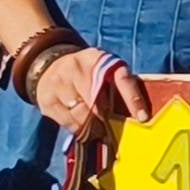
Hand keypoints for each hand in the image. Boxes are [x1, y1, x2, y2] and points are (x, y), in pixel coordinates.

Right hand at [33, 45, 149, 148]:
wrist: (50, 64)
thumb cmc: (88, 73)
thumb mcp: (105, 69)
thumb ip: (120, 86)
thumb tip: (139, 116)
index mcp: (100, 59)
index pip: (122, 78)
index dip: (133, 99)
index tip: (142, 118)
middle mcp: (78, 67)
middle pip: (98, 103)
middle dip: (108, 120)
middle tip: (113, 130)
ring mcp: (60, 82)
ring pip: (83, 116)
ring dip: (93, 128)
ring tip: (97, 129)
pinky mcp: (48, 99)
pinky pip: (68, 123)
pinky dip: (78, 129)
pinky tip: (81, 125)